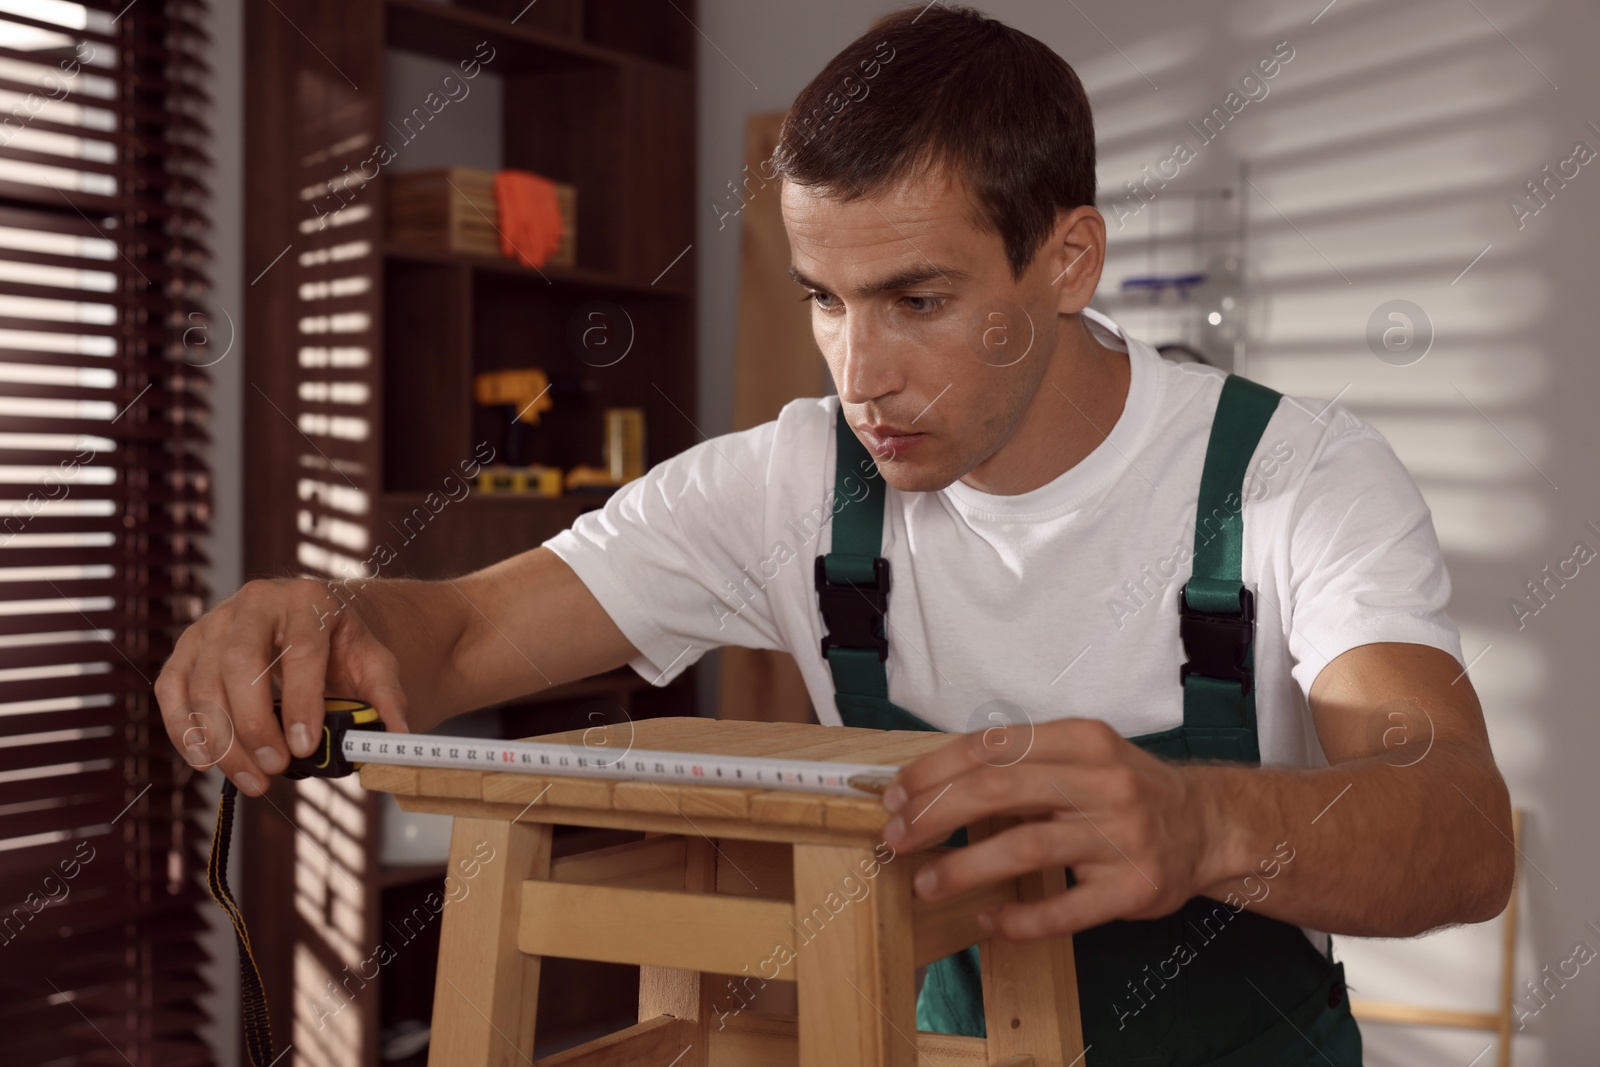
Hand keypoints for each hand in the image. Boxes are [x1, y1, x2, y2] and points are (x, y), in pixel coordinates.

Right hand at [154, 578, 410, 795]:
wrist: (311, 620)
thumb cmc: (341, 647)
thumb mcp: (373, 663)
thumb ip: (386, 698)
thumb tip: (398, 739)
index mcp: (308, 599)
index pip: (300, 651)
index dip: (301, 702)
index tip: (305, 748)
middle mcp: (255, 602)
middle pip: (240, 663)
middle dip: (255, 723)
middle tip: (276, 768)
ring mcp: (215, 621)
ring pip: (202, 681)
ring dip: (222, 738)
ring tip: (253, 779)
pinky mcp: (188, 645)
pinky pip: (172, 688)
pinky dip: (183, 729)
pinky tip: (206, 762)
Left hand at [878, 718, 1219, 939]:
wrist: (1206, 826)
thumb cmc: (1125, 791)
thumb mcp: (1081, 757)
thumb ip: (1020, 765)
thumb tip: (930, 786)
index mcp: (1084, 740)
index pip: (993, 746)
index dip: (936, 770)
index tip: (897, 794)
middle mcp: (1105, 782)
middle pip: (1000, 791)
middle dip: (935, 814)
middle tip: (896, 838)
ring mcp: (1122, 836)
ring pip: (1025, 848)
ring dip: (964, 868)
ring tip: (926, 884)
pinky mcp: (1133, 888)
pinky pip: (1065, 910)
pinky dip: (1020, 919)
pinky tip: (988, 921)